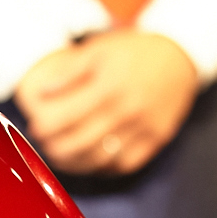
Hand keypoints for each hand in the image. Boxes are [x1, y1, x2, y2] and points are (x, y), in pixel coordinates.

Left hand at [14, 28, 197, 174]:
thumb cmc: (133, 52)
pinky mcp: (157, 138)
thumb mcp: (99, 50)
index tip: (36, 130)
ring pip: (101, 159)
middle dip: (56, 150)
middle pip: (81, 143)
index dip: (46, 129)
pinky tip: (91, 162)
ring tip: (63, 158)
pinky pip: (126, 163)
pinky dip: (105, 167)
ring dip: (76, 164)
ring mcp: (144, 126)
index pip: (67, 117)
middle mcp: (127, 109)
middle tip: (46, 148)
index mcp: (108, 85)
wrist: (180, 57)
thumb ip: (69, 72)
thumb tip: (42, 93)